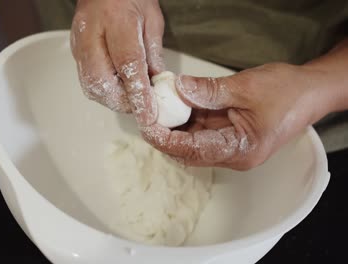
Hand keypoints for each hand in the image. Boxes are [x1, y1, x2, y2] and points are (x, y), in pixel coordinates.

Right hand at [71, 0, 164, 125]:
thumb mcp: (152, 19)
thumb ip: (153, 53)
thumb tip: (157, 83)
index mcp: (116, 20)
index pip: (127, 65)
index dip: (138, 94)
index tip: (148, 114)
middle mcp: (91, 34)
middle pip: (101, 82)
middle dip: (123, 101)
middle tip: (142, 105)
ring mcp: (78, 44)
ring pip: (90, 86)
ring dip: (112, 99)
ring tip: (131, 97)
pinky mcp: (74, 51)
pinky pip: (86, 80)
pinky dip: (104, 91)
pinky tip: (118, 87)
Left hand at [141, 63, 328, 169]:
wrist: (310, 92)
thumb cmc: (287, 92)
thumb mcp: (245, 87)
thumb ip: (209, 91)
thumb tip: (178, 88)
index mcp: (241, 150)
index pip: (193, 151)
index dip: (166, 140)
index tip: (147, 126)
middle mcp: (234, 155)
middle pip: (189, 151)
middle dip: (166, 134)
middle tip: (147, 114)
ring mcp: (231, 147)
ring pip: (193, 142)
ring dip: (175, 126)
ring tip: (158, 106)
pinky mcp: (229, 136)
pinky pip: (202, 132)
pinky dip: (188, 119)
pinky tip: (176, 104)